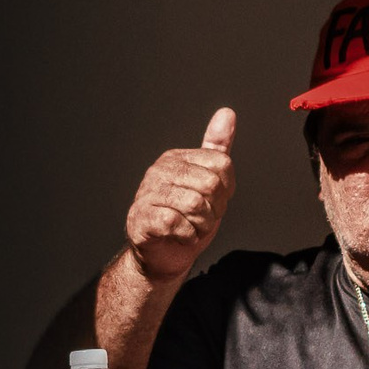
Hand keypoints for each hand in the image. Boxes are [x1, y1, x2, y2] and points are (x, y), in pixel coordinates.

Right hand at [124, 108, 236, 284]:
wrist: (162, 255)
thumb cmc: (185, 219)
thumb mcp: (208, 183)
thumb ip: (216, 150)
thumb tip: (227, 113)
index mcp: (176, 158)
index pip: (222, 165)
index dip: (225, 191)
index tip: (212, 202)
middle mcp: (160, 170)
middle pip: (211, 185)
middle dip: (213, 210)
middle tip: (200, 218)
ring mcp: (148, 193)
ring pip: (195, 205)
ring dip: (201, 225)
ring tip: (191, 227)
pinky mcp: (142, 217)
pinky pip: (176, 223)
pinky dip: (186, 235)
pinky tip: (180, 235)